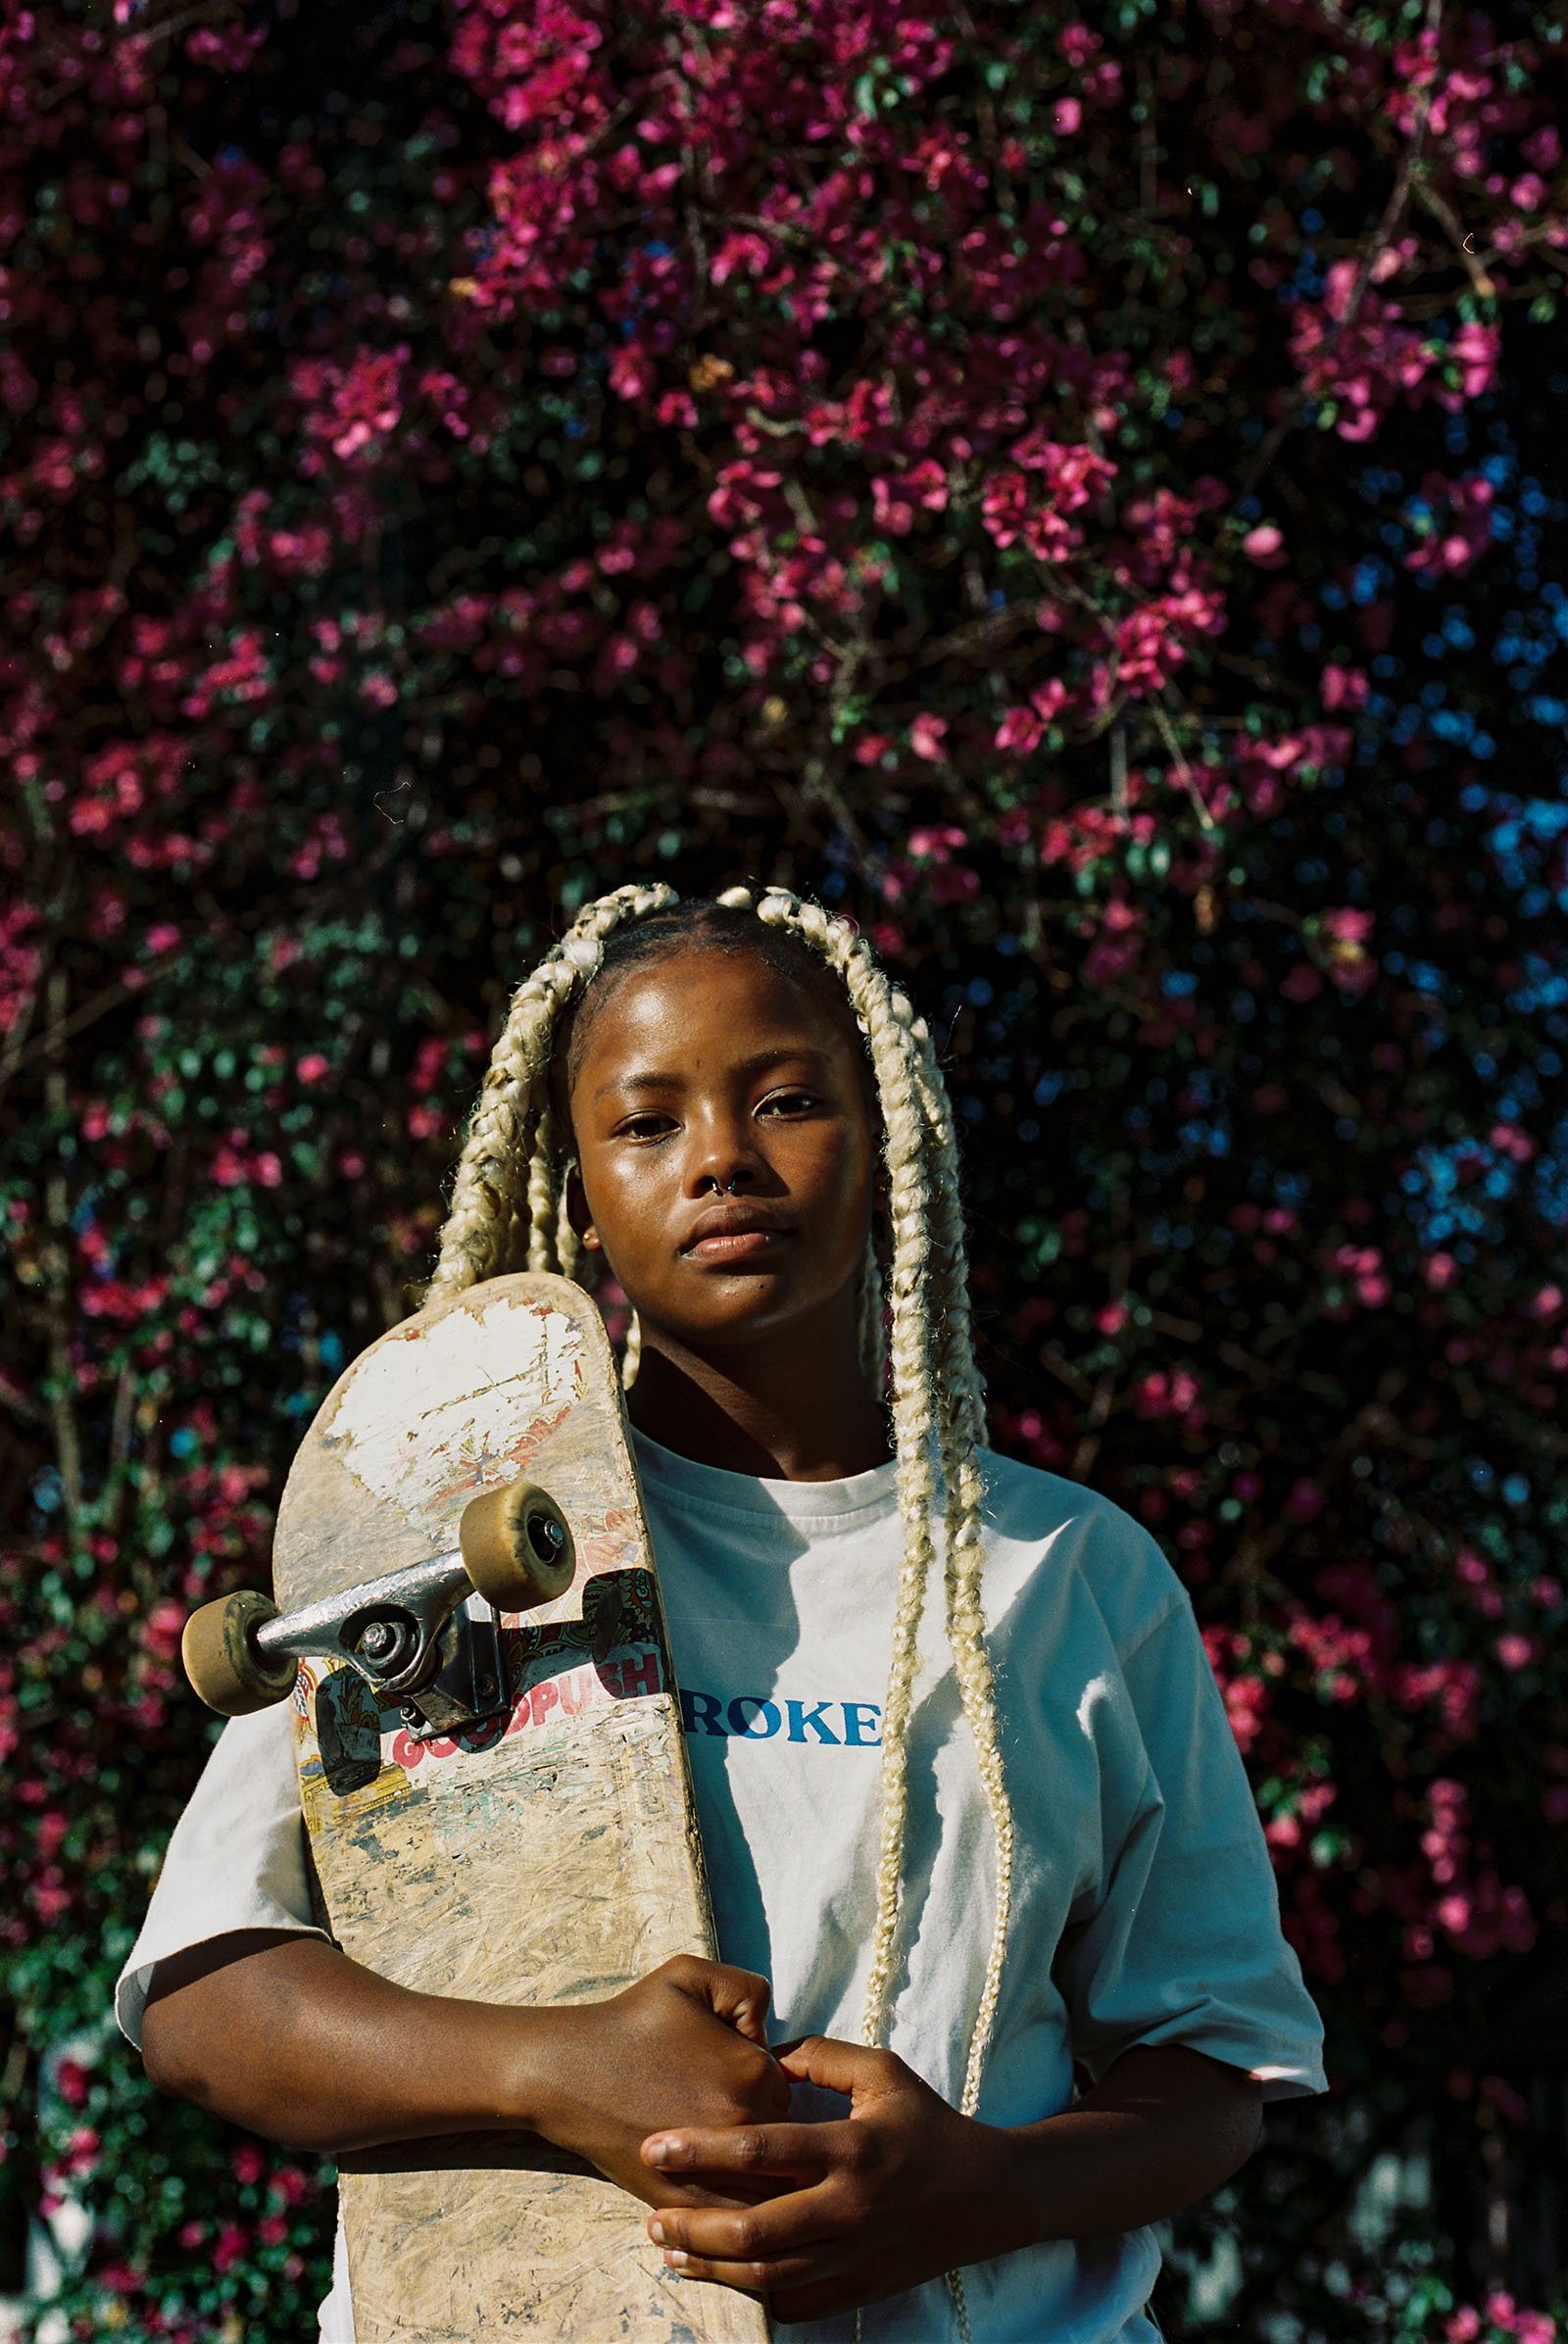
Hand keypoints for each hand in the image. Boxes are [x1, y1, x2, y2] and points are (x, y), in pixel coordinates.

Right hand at [527, 1955, 790, 2210]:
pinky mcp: (684, 2202)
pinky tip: (715, 2191)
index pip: (788, 2087)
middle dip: (768, 2134)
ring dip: (759, 2178)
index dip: (767, 2084)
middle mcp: (739, 2123)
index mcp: (751, 2070)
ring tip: (733, 2160)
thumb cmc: (630, 2020)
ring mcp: (712, 2169)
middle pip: (783, 2140)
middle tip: (728, 2117)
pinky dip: (733, 2212)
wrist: (567, 2072)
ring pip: (768, 2187)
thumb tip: (768, 2037)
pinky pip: (733, 2220)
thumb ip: (748, 1992)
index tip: (736, 2079)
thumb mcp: (692, 1975)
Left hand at [637, 2033, 1013, 2323]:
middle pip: (752, 2230)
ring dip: (711, 2266)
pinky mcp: (859, 2289)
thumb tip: (762, 2052)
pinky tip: (720, 2277)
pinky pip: (795, 2304)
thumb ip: (822, 2056)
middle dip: (691, 2225)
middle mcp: (849, 2208)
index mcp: (850, 2148)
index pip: (761, 2151)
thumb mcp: (883, 2073)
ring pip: (767, 2276)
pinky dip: (753, 2296)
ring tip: (669, 2251)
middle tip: (651, 2215)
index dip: (701, 2149)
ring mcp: (854, 2256)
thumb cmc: (927, 2124)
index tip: (655, 2146)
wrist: (987, 2196)